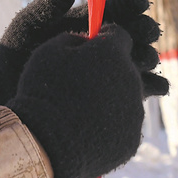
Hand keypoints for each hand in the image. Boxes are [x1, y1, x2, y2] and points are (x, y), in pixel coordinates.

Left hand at [0, 0, 167, 107]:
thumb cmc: (18, 51)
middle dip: (144, 29)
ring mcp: (111, 66)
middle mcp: (105, 41)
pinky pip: (140, 87)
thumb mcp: (31, 24)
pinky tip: (156, 87)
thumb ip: (50, 2)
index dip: (131, 1)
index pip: (117, 5)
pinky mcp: (114, 91)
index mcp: (89, 18)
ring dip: (147, 56)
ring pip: (141, 57)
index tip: (139, 2)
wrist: (11, 88)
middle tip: (146, 31)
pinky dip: (152, 86)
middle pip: (135, 31)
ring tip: (146, 59)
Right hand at [6, 25, 147, 177]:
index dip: (104, 39)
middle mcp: (131, 79)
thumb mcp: (49, 52)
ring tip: (83, 109)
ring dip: (112, 97)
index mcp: (112, 53)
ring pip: (128, 97)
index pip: (120, 35)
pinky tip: (87, 129)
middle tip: (85, 81)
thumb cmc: (43, 90)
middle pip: (128, 67)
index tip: (90, 48)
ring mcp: (135, 111)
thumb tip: (86, 41)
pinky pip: (124, 125)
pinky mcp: (132, 138)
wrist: (45, 142)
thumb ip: (73, 38)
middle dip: (111, 69)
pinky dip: (110, 124)